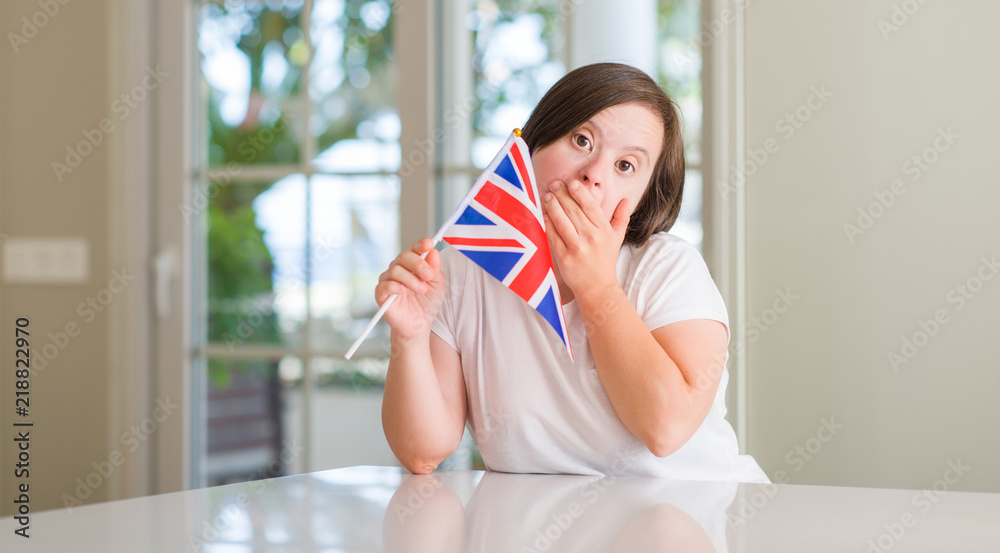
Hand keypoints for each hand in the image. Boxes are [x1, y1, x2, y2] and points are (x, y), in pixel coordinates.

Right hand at [375, 238, 445, 341]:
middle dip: (418, 264)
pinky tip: (403, 291)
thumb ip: (435, 270)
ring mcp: (388, 280)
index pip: (415, 249)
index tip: (429, 243)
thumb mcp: (437, 286)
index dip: (421, 244)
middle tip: (428, 276)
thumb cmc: (427, 303)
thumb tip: (433, 252)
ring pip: (396, 270)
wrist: (419, 325)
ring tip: (422, 290)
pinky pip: (384, 285)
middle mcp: (399, 269)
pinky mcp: (381, 294)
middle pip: (404, 256)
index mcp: (413, 264)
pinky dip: (395, 286)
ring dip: (411, 280)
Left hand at [542, 180, 628, 299]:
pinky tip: (544, 216)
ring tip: (547, 196)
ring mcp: (577, 247)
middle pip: (574, 211)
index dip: (580, 193)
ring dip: (553, 206)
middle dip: (562, 195)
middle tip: (554, 184)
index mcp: (604, 231)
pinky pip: (554, 237)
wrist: (597, 288)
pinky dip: (548, 225)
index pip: (591, 206)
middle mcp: (591, 237)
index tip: (572, 183)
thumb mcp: (617, 239)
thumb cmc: (605, 262)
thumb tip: (626, 200)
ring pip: (563, 221)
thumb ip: (621, 218)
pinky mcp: (564, 257)